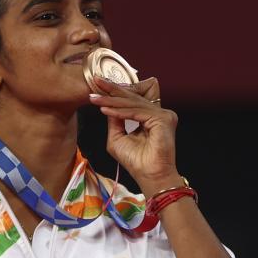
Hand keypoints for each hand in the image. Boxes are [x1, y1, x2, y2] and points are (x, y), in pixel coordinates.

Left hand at [89, 76, 181, 192]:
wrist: (150, 176)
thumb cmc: (136, 161)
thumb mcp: (117, 138)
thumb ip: (114, 120)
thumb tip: (106, 104)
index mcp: (150, 117)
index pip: (131, 100)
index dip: (114, 92)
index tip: (96, 85)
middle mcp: (159, 114)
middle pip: (132, 98)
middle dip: (112, 89)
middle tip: (95, 80)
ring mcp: (163, 115)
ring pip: (133, 104)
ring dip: (112, 100)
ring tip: (94, 98)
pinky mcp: (163, 119)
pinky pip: (137, 112)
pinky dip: (120, 111)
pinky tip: (105, 109)